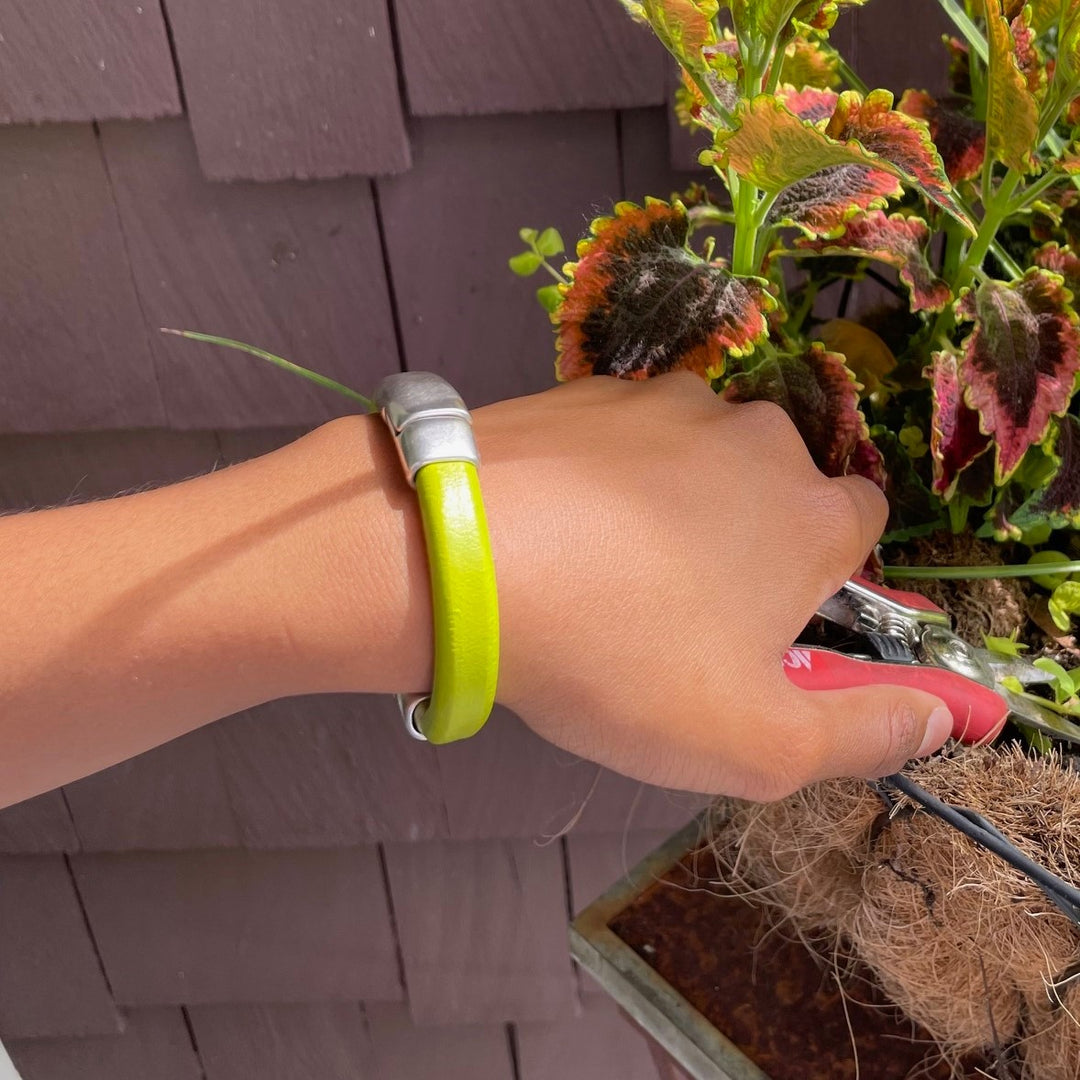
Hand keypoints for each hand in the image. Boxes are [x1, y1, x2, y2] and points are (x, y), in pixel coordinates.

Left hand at [473, 372, 951, 800]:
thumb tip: (943, 717)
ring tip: (604, 578)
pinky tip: (556, 533)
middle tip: (678, 618)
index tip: (772, 629)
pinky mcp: (583, 393)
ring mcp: (661, 404)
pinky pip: (618, 445)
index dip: (826, 583)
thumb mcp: (755, 744)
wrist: (458, 557)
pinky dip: (604, 484)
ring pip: (693, 464)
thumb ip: (867, 734)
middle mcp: (751, 438)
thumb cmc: (617, 657)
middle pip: (774, 492)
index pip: (862, 527)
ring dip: (672, 511)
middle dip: (747, 546)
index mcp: (809, 514)